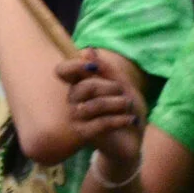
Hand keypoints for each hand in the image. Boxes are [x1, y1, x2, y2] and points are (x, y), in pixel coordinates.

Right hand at [58, 49, 147, 163]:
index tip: (94, 68)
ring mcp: (76, 119)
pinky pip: (100, 123)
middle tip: (124, 95)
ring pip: (93, 105)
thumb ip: (107, 70)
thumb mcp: (122, 86)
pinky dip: (119, 120)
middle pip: (84, 87)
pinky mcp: (85, 136)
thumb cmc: (124, 111)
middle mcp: (72, 102)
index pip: (63, 72)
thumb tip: (87, 50)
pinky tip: (130, 120)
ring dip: (117, 104)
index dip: (74, 66)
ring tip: (128, 107)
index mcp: (79, 87)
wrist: (130, 141)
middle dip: (110, 87)